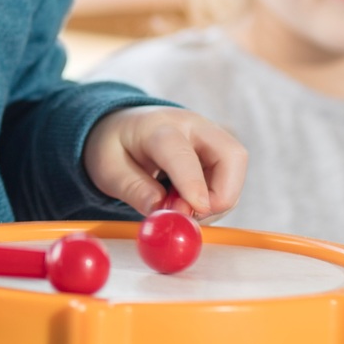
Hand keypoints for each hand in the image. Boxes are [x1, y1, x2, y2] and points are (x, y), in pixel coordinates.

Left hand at [83, 106, 245, 218]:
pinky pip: (231, 179)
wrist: (124, 127)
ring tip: (179, 207)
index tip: (196, 210)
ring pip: (235, 171)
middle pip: (231, 155)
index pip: (180, 152)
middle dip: (222, 194)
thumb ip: (133, 189)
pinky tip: (188, 201)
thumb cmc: (116, 146)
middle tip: (194, 217)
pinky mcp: (219, 152)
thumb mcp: (108, 169)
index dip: (191, 182)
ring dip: (217, 201)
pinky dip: (215, 199)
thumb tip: (160, 210)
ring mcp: (210, 137)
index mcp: (157, 127)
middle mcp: (192, 126)